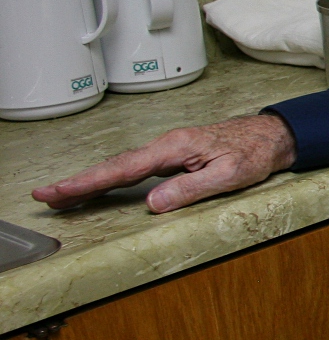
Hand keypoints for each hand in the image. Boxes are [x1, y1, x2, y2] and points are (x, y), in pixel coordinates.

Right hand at [32, 114, 297, 214]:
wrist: (271, 137)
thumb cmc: (254, 153)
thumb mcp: (228, 175)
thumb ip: (191, 188)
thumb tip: (154, 203)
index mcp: (175, 147)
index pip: (124, 169)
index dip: (90, 181)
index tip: (62, 190)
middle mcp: (166, 146)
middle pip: (114, 166)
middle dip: (78, 181)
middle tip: (45, 195)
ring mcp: (168, 150)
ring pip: (121, 166)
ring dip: (90, 180)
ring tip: (61, 195)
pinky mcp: (172, 157)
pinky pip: (135, 168)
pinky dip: (112, 178)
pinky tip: (100, 187)